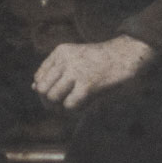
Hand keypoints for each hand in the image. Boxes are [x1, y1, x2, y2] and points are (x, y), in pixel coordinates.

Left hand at [34, 35, 156, 109]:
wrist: (127, 54)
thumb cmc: (101, 60)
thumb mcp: (75, 60)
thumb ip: (55, 72)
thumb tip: (34, 87)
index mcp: (60, 52)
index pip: (38, 77)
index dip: (45, 91)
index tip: (58, 95)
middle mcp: (65, 60)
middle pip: (41, 89)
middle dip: (49, 102)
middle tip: (62, 106)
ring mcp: (76, 71)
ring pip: (52, 97)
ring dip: (60, 107)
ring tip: (73, 105)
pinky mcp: (88, 84)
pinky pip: (69, 105)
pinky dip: (74, 110)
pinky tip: (84, 106)